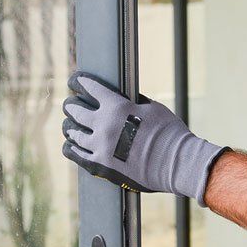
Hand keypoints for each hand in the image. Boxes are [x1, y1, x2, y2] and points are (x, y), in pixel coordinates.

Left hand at [61, 71, 227, 204]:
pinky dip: (71, 147)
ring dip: (70, 126)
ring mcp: (99, 147)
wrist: (177, 164)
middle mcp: (103, 125)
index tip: (74, 80)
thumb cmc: (170, 133)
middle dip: (71, 104)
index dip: (79, 82)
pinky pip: (76, 154)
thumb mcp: (152, 108)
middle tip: (69, 103)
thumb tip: (125, 97)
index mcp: (117, 107)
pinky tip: (70, 145)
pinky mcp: (100, 166)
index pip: (90, 88)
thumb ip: (133, 102)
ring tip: (69, 125)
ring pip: (73, 133)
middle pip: (76, 110)